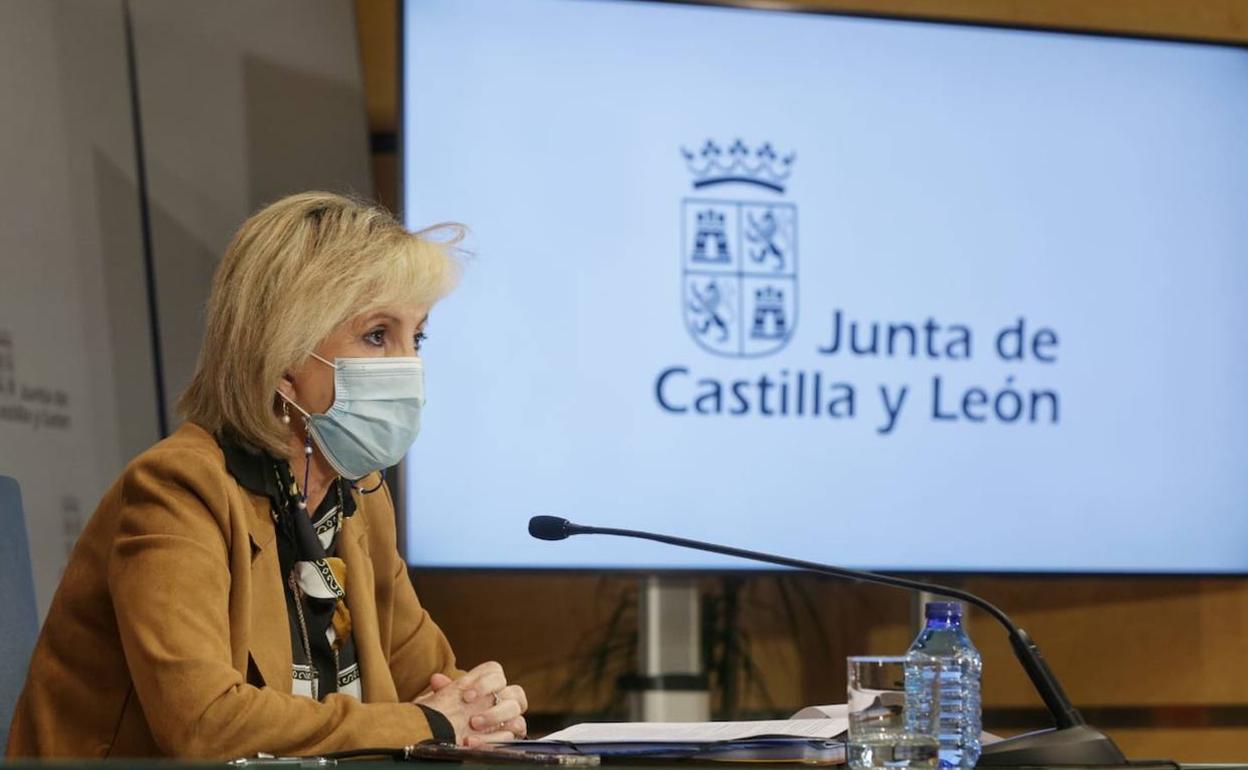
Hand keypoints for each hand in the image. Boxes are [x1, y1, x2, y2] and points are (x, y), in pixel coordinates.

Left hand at [414, 661, 528, 745]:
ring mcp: (511, 716)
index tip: (467, 696)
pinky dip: (498, 738)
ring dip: (495, 718)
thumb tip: (436, 679)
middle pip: (515, 690)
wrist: (453, 735)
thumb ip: (445, 690)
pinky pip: (515, 732)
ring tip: (474, 727)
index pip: (496, 672)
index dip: (484, 683)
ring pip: (516, 709)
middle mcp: (504, 698)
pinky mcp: (512, 734)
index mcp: (490, 685)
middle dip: (493, 703)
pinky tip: (478, 742)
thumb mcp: (447, 701)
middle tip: (472, 719)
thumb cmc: (454, 714)